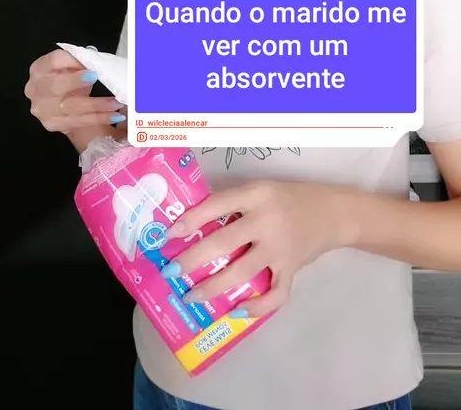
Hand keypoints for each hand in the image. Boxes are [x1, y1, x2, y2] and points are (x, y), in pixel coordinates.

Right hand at [24, 49, 125, 134]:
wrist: (63, 102)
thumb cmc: (70, 80)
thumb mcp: (73, 67)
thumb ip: (81, 62)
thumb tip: (97, 62)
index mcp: (40, 68)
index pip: (54, 61)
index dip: (72, 61)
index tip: (88, 64)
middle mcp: (36, 88)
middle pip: (55, 86)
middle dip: (76, 82)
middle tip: (96, 78)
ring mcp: (42, 109)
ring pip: (70, 107)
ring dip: (96, 105)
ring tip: (116, 103)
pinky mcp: (52, 124)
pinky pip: (78, 121)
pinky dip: (98, 118)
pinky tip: (113, 116)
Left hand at [164, 180, 352, 318]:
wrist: (333, 212)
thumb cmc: (288, 199)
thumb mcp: (260, 191)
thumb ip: (234, 204)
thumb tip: (193, 224)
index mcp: (256, 195)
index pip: (216, 206)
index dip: (190, 220)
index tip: (168, 235)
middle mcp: (266, 221)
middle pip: (223, 242)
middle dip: (193, 260)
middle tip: (171, 272)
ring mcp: (280, 248)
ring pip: (242, 272)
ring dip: (213, 287)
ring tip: (192, 296)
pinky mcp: (292, 269)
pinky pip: (274, 294)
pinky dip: (256, 306)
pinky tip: (236, 310)